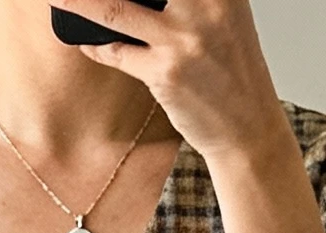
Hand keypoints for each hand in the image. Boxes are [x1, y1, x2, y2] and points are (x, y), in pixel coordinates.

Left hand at [70, 0, 285, 166]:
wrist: (247, 127)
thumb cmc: (231, 69)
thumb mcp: (223, 15)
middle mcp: (203, 5)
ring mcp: (182, 39)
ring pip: (113, 9)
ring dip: (77, 3)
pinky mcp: (165, 73)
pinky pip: (116, 53)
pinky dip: (96, 47)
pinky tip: (86, 43)